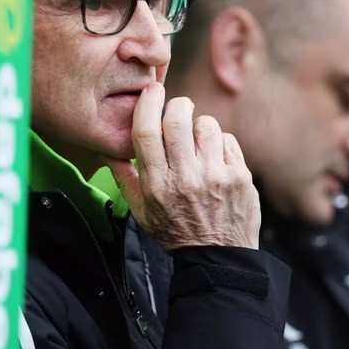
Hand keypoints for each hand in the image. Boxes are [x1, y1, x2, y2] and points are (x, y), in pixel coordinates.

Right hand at [107, 82, 259, 249]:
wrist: (219, 256)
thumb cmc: (176, 231)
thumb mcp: (141, 211)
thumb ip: (124, 178)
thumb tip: (108, 149)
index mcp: (157, 185)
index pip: (147, 133)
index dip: (147, 105)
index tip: (152, 92)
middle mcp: (186, 178)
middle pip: (178, 119)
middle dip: (178, 105)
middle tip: (179, 109)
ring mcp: (215, 176)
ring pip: (206, 125)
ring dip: (200, 128)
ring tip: (198, 144)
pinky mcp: (239, 176)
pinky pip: (227, 140)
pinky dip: (220, 145)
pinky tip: (215, 161)